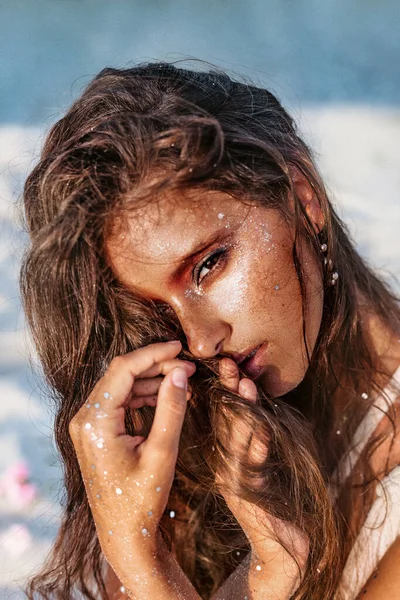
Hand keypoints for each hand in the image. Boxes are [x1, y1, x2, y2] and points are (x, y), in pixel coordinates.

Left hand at [69, 341, 196, 595]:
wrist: (123, 533)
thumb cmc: (142, 499)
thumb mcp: (162, 452)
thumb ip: (171, 409)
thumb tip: (180, 373)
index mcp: (95, 421)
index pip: (123, 369)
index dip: (153, 353)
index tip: (180, 348)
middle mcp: (84, 418)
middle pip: (121, 373)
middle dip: (155, 365)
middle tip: (188, 368)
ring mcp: (87, 424)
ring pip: (121, 385)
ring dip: (151, 379)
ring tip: (183, 380)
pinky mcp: (95, 431)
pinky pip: (119, 401)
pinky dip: (143, 394)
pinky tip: (166, 395)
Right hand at [215, 358, 308, 598]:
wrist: (281, 549)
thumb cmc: (274, 500)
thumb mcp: (260, 462)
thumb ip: (253, 436)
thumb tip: (251, 398)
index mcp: (226, 456)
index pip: (222, 416)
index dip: (223, 389)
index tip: (226, 362)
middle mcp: (225, 466)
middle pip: (224, 422)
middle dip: (228, 392)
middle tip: (229, 364)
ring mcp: (235, 482)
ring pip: (235, 440)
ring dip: (241, 412)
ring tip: (245, 386)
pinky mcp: (249, 497)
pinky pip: (254, 468)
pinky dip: (258, 448)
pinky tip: (263, 430)